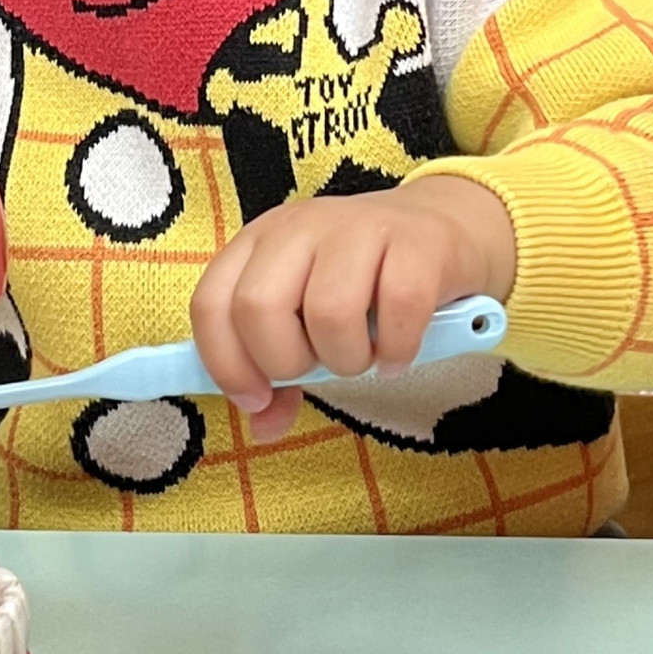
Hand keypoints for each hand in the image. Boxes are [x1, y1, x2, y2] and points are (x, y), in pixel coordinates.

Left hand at [190, 177, 514, 441]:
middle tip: (319, 367)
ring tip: (363, 357)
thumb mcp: (306, 317)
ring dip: (347, 359)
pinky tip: (398, 353)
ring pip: (328, 311)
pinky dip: (397, 350)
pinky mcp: (416, 243)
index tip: (257, 398)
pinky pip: (398, 310)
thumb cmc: (362, 282)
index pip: (211, 304)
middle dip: (287, 362)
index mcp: (259, 243)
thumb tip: (262, 424)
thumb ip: (276, 370)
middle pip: (259, 307)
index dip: (226, 364)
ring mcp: (358, 228)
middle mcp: (300, 228)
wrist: (441, 229)